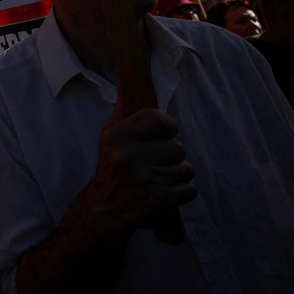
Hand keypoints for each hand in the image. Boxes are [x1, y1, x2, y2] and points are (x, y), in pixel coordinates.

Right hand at [87, 102, 196, 232]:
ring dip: (178, 177)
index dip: (167, 127)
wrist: (103, 212)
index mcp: (118, 137)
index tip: (163, 136)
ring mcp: (145, 179)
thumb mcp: (110, 138)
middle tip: (153, 167)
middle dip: (171, 159)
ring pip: (187, 169)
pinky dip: (182, 194)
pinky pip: (190, 190)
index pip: (158, 118)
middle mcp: (129, 156)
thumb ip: (124, 112)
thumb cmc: (111, 170)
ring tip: (158, 181)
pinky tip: (164, 195)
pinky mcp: (159, 199)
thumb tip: (126, 81)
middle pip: (178, 148)